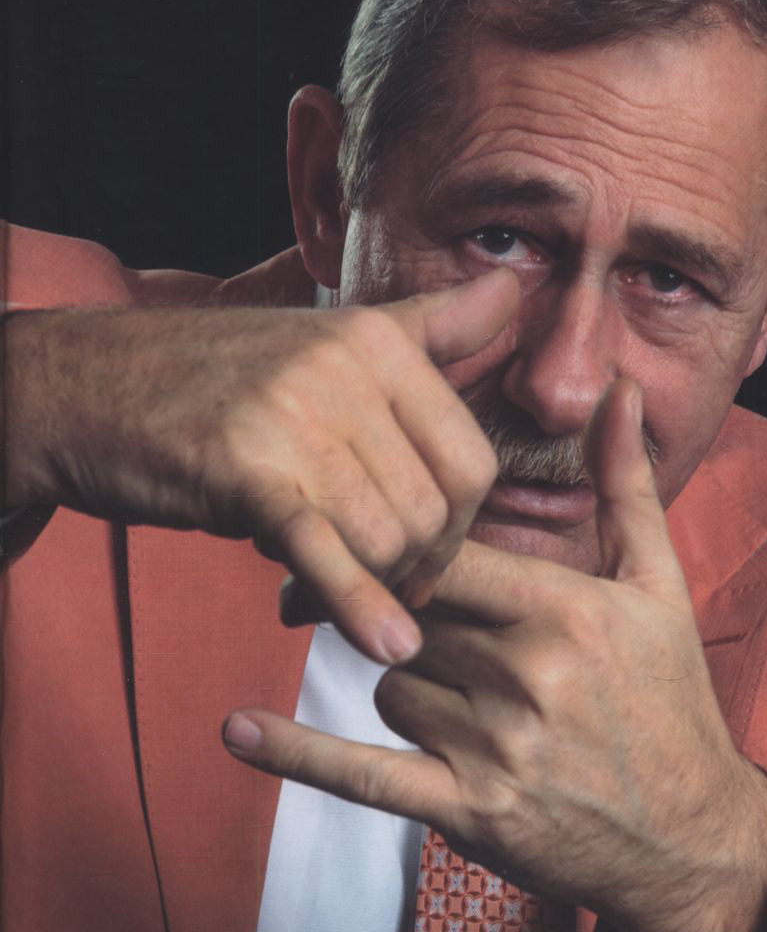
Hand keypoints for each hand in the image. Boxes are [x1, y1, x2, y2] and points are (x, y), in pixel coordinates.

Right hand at [1, 270, 516, 663]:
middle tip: (370, 585)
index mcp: (378, 338)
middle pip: (434, 508)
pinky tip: (386, 642)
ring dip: (366, 587)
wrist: (90, 387)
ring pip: (385, 537)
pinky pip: (325, 546)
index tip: (421, 554)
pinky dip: (360, 604)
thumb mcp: (328, 339)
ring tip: (317, 588)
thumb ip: (427, 326)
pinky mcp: (244, 467)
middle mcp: (347, 367)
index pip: (470, 457)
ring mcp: (295, 413)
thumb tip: (510, 289)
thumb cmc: (219, 377)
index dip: (458, 525)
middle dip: (414, 566)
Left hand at [223, 380, 766, 931]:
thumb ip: (625, 482)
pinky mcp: (468, 812)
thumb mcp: (658, 582)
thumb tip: (622, 388)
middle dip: (395, 608)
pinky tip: (235, 728)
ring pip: (388, 682)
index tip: (391, 534)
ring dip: (399, 678)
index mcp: (565, 608)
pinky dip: (297, 752)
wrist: (692, 839)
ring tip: (453, 688)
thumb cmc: (669, 696)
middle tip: (376, 597)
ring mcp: (495, 747)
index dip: (412, 544)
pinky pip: (365, 773)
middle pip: (409, 614)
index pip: (448, 551)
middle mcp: (527, 674)